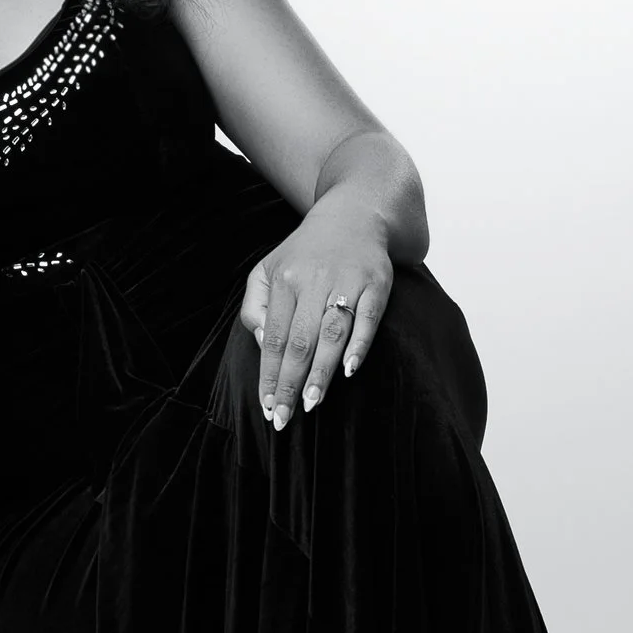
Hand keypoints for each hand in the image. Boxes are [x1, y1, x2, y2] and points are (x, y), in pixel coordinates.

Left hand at [240, 202, 395, 426]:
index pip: (272, 336)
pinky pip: (368, 317)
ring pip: (330, 332)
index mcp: (284, 280)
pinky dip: (359, 344)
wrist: (356, 214)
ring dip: (320, 370)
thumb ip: (255, 304)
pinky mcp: (377, 283)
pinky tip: (349, 369)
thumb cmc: (307, 252)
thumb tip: (260, 340)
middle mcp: (313, 280)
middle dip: (289, 381)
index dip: (268, 374)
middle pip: (298, 339)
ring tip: (310, 402)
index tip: (266, 406)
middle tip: (284, 418)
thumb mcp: (268, 268)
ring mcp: (347, 281)